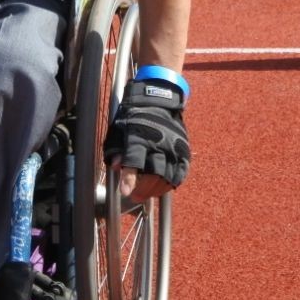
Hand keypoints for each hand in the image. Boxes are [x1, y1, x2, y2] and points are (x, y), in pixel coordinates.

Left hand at [104, 78, 189, 201]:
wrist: (159, 103)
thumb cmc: (135, 117)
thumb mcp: (119, 129)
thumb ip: (115, 148)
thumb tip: (116, 167)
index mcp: (140, 136)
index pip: (134, 160)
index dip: (129, 178)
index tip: (125, 192)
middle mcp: (159, 143)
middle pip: (154, 174)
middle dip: (143, 189)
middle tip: (134, 196)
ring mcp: (174, 148)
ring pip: (167, 177)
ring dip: (156, 190)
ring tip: (146, 194)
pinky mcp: (184, 151)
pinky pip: (180, 174)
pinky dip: (171, 184)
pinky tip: (162, 187)